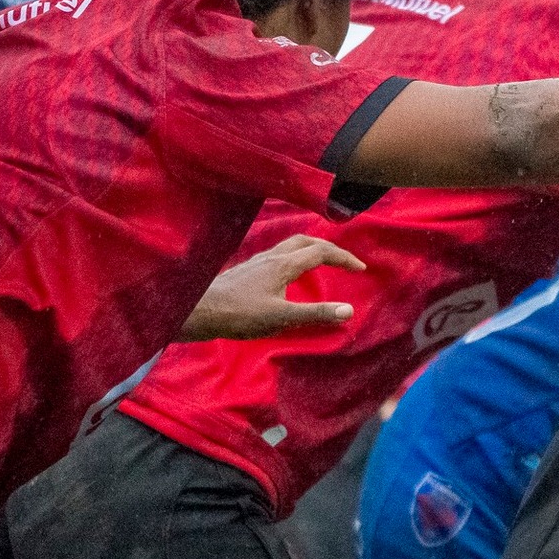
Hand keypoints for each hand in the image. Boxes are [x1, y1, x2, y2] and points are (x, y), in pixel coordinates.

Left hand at [178, 234, 364, 340]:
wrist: (199, 311)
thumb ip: (315, 313)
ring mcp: (257, 262)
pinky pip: (278, 254)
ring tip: (319, 262)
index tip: (360, 268)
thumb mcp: (281, 317)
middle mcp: (272, 257)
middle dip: (329, 248)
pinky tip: (287, 274)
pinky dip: (293, 257)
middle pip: (306, 241)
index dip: (343, 258)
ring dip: (310, 249)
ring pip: (290, 246)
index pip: (322, 252)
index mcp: (284, 264)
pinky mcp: (247, 270)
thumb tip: (349, 311)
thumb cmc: (240, 315)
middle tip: (343, 261)